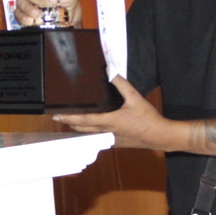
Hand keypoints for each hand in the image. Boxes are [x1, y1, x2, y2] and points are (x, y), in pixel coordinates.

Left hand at [55, 76, 179, 149]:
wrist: (159, 136)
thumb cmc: (147, 118)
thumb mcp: (135, 98)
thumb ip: (121, 84)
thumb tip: (110, 70)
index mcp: (109, 121)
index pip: (83, 120)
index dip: (68, 117)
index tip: (56, 116)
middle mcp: (106, 132)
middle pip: (82, 130)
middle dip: (69, 124)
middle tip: (59, 118)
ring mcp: (110, 140)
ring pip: (90, 136)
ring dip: (79, 129)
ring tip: (72, 122)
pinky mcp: (116, 144)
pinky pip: (99, 139)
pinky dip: (91, 134)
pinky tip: (92, 129)